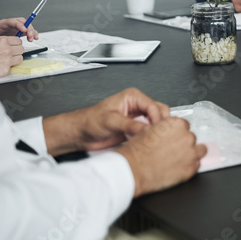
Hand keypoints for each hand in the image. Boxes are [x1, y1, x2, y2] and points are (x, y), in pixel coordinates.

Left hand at [0, 17, 38, 40]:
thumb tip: (6, 41)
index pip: (11, 21)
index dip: (19, 25)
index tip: (24, 30)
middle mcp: (7, 25)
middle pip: (21, 22)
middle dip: (28, 28)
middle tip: (30, 36)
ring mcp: (11, 28)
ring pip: (24, 26)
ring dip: (31, 31)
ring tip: (33, 38)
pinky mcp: (15, 32)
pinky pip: (24, 31)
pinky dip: (30, 34)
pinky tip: (33, 37)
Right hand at [0, 36, 24, 78]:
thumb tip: (3, 41)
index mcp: (2, 41)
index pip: (18, 40)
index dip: (15, 43)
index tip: (13, 46)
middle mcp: (7, 50)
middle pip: (21, 49)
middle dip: (16, 51)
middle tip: (10, 53)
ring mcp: (7, 60)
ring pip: (20, 58)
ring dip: (15, 59)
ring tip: (6, 60)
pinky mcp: (6, 69)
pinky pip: (12, 67)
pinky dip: (8, 67)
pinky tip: (0, 66)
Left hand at [42, 87, 170, 156]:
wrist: (80, 134)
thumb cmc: (90, 121)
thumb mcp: (111, 121)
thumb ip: (130, 125)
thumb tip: (147, 129)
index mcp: (132, 97)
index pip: (153, 106)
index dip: (157, 119)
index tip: (158, 131)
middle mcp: (137, 105)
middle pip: (159, 112)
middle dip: (160, 123)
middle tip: (159, 135)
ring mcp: (137, 117)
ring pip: (156, 121)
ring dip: (156, 130)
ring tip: (155, 139)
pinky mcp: (135, 128)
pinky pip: (149, 131)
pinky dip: (151, 136)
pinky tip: (149, 142)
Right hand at [117, 116, 206, 196]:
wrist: (132, 170)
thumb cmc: (136, 152)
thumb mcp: (148, 130)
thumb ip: (164, 129)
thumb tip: (168, 132)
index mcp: (176, 124)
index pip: (185, 126)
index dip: (177, 134)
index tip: (173, 139)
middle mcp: (187, 136)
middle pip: (192, 138)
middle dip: (183, 144)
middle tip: (172, 151)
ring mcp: (191, 152)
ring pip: (201, 150)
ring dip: (192, 153)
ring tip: (180, 159)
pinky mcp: (191, 168)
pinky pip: (197, 165)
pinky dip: (190, 166)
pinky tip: (178, 168)